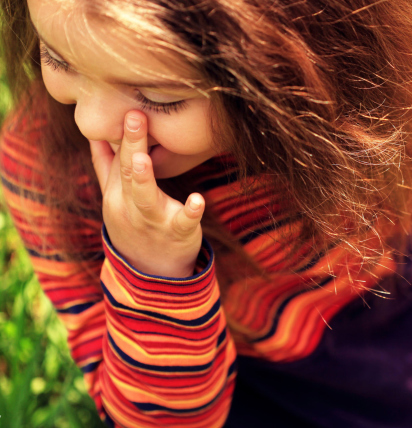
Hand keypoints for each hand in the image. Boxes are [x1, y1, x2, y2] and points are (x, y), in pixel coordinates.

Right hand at [90, 111, 204, 277]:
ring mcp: (153, 220)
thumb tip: (94, 133)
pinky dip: (190, 211)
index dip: (121, 133)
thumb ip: (106, 165)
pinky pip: (183, 222)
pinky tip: (198, 199)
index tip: (126, 104)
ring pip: (145, 197)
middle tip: (135, 115)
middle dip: (131, 143)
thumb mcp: (115, 196)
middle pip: (128, 171)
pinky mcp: (177, 233)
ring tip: (142, 157)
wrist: (150, 272)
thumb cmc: (135, 224)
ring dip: (143, 177)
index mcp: (116, 192)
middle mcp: (130, 205)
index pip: (117, 158)